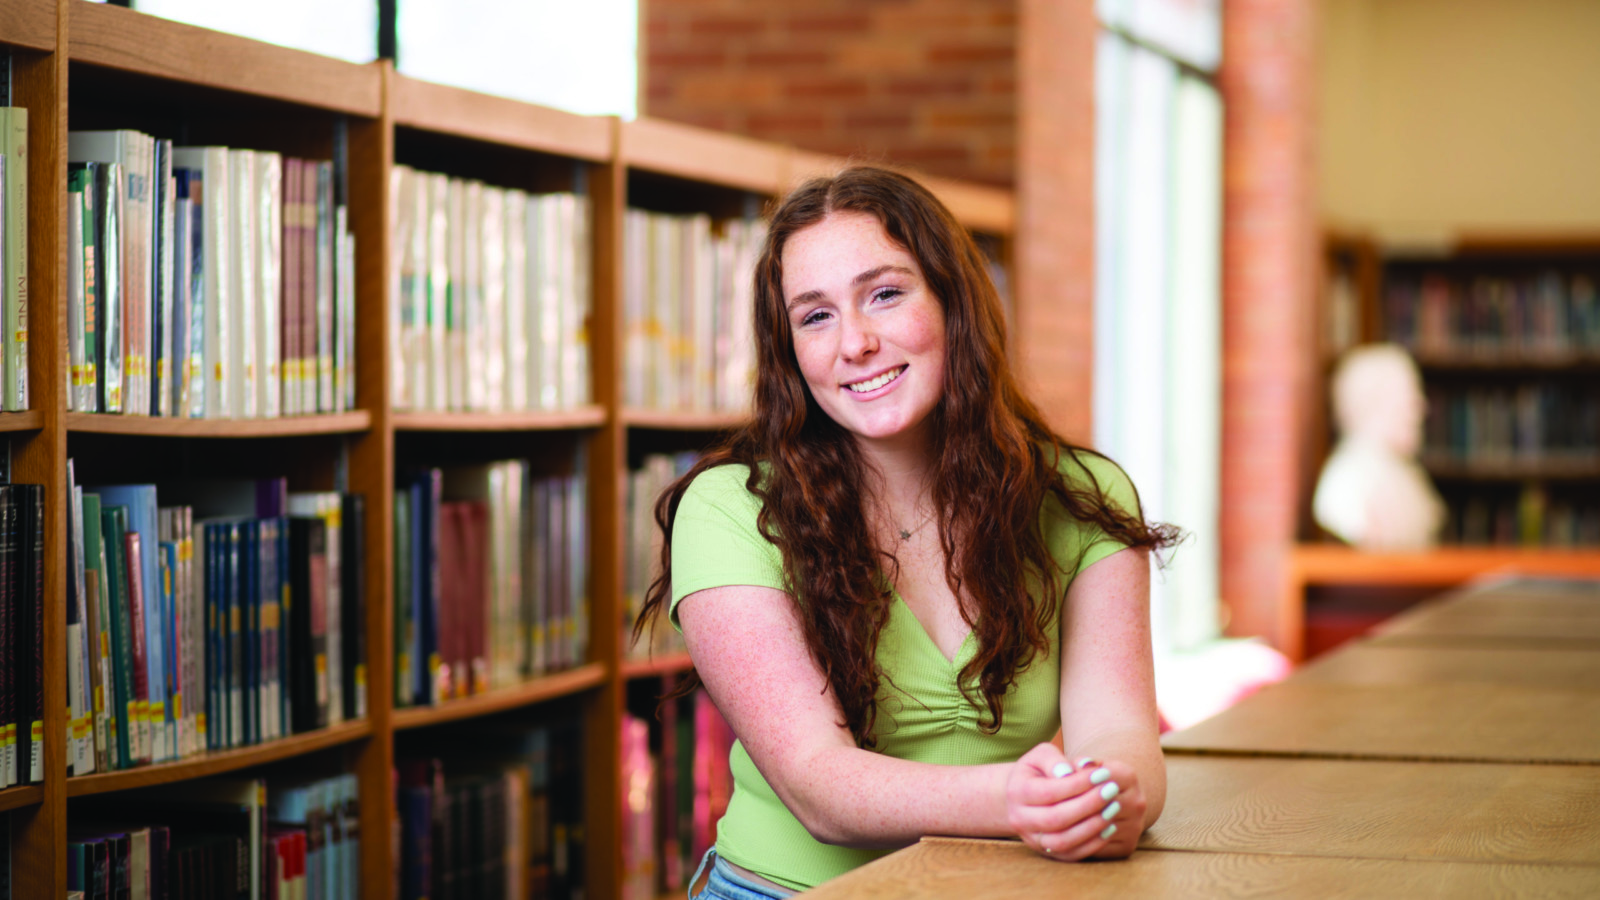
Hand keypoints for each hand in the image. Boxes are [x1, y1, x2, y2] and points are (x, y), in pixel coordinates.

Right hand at [1005, 744, 1139, 860]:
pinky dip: (1092, 844)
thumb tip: (1069, 772)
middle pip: (1056, 818)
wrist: (1023, 796)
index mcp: (1017, 792)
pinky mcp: (1046, 852)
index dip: (1078, 784)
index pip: (1050, 791)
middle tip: (1112, 791)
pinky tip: (1109, 827)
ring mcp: (1032, 839)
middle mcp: (1020, 819)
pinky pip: (1070, 855)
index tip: (1103, 774)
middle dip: (1088, 805)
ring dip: (1092, 827)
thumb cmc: (1038, 770)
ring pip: (1062, 841)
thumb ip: (1053, 760)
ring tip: (1113, 808)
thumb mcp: (1041, 755)